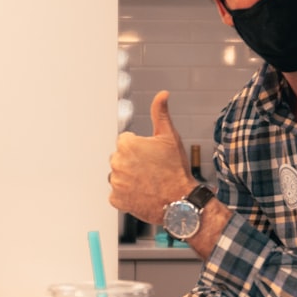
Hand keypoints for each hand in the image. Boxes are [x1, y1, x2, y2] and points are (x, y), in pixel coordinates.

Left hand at [108, 90, 195, 223]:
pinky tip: (143, 193)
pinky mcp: (116, 199)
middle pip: (121, 158)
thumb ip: (160, 113)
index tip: (153, 157)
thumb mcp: (170, 137)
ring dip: (130, 177)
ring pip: (119, 175)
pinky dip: (128, 194)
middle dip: (133, 162)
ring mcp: (115, 182)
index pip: (126, 141)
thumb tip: (162, 94)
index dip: (141, 148)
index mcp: (126, 144)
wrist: (180, 201)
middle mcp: (116, 162)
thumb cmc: (176, 169)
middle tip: (152, 170)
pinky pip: (118, 193)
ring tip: (149, 182)